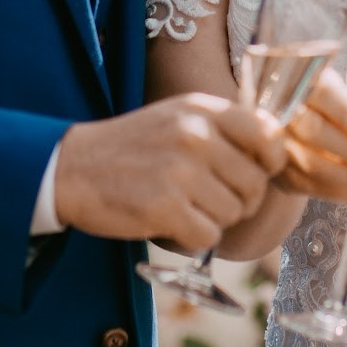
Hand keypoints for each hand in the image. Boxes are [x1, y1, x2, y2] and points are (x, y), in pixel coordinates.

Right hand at [57, 97, 282, 248]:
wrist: (71, 167)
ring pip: (233, 213)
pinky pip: (208, 236)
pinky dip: (193, 237)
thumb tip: (275, 155)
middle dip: (239, 199)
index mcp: (203, 109)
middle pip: (255, 184)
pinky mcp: (165, 207)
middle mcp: (196, 135)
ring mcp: (181, 171)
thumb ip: (223, 129)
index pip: (268, 134)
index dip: (271, 161)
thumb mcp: (178, 117)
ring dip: (213, 219)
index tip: (256, 171)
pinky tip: (170, 221)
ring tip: (182, 205)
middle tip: (208, 198)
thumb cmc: (132, 147)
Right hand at [277, 70, 346, 206]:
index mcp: (307, 79)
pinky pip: (310, 186)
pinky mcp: (280, 173)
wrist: (293, 127)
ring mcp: (277, 144)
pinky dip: (342, 193)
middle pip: (315, 131)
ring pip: (312, 164)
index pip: (325, 94)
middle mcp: (285, 109)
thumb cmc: (336, 111)